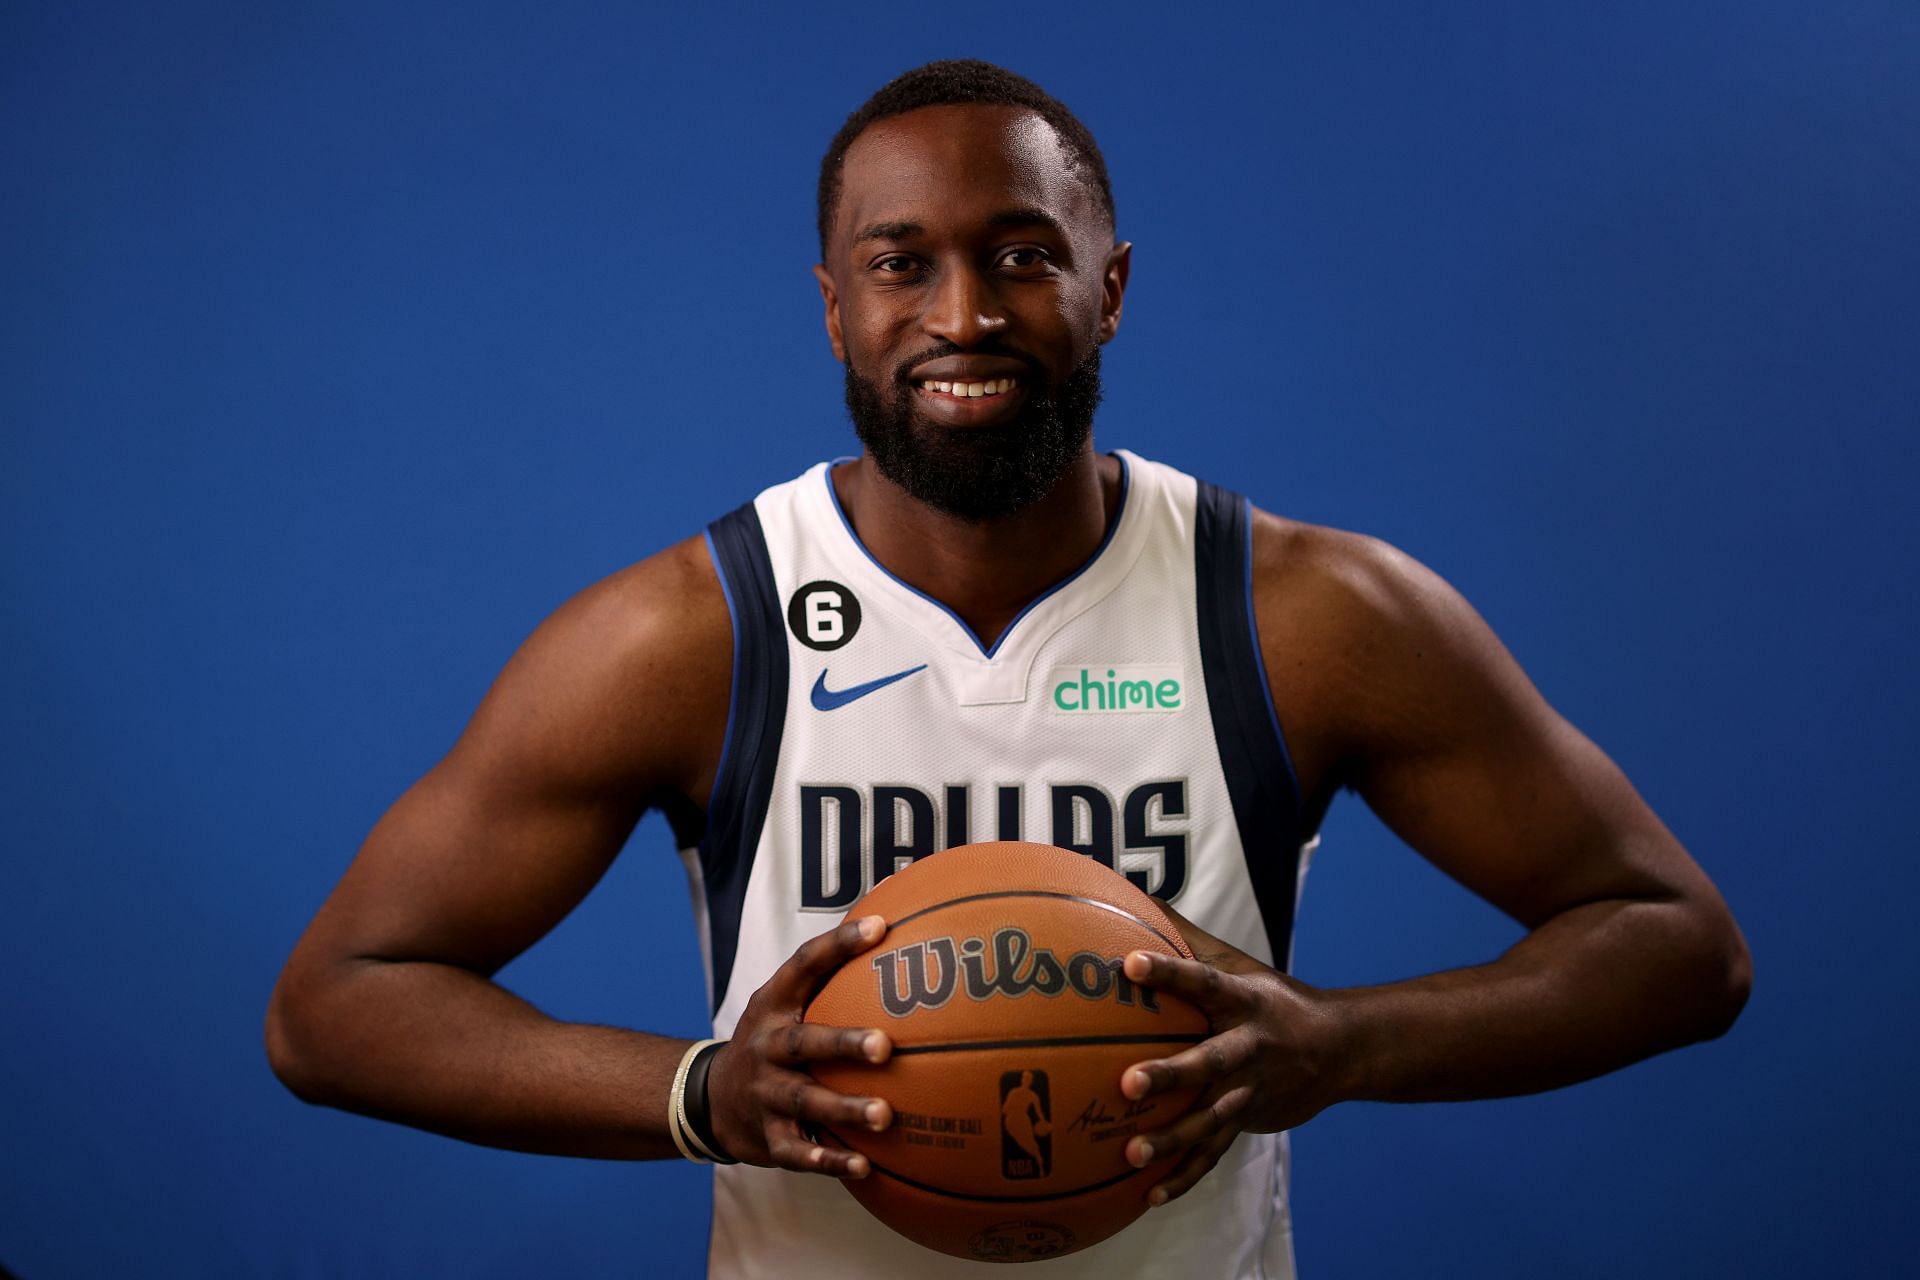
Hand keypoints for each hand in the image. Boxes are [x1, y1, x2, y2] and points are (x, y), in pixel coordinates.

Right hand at [704, 914, 895, 1176]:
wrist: (710, 1099)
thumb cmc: (772, 1041)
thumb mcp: (784, 1004)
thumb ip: (830, 975)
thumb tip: (894, 921)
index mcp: (774, 1006)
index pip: (803, 965)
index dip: (839, 944)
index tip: (880, 927)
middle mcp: (766, 1046)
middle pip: (805, 1043)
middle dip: (844, 1044)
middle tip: (884, 1046)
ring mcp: (765, 1093)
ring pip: (805, 1100)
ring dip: (845, 1108)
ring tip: (885, 1115)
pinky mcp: (768, 1137)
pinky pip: (799, 1151)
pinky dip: (829, 1159)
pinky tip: (863, 1165)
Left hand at [1119, 905, 1344, 1205]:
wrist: (1340, 1049)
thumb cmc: (1269, 997)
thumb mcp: (1235, 962)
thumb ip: (1181, 935)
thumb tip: (1128, 894)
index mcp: (1242, 1001)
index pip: (1202, 980)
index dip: (1168, 972)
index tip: (1129, 964)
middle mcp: (1248, 1046)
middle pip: (1207, 1061)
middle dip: (1170, 1074)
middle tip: (1128, 1083)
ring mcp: (1250, 1089)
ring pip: (1209, 1117)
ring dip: (1172, 1138)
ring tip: (1131, 1153)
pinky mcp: (1247, 1121)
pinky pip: (1213, 1153)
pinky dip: (1184, 1176)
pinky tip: (1150, 1194)